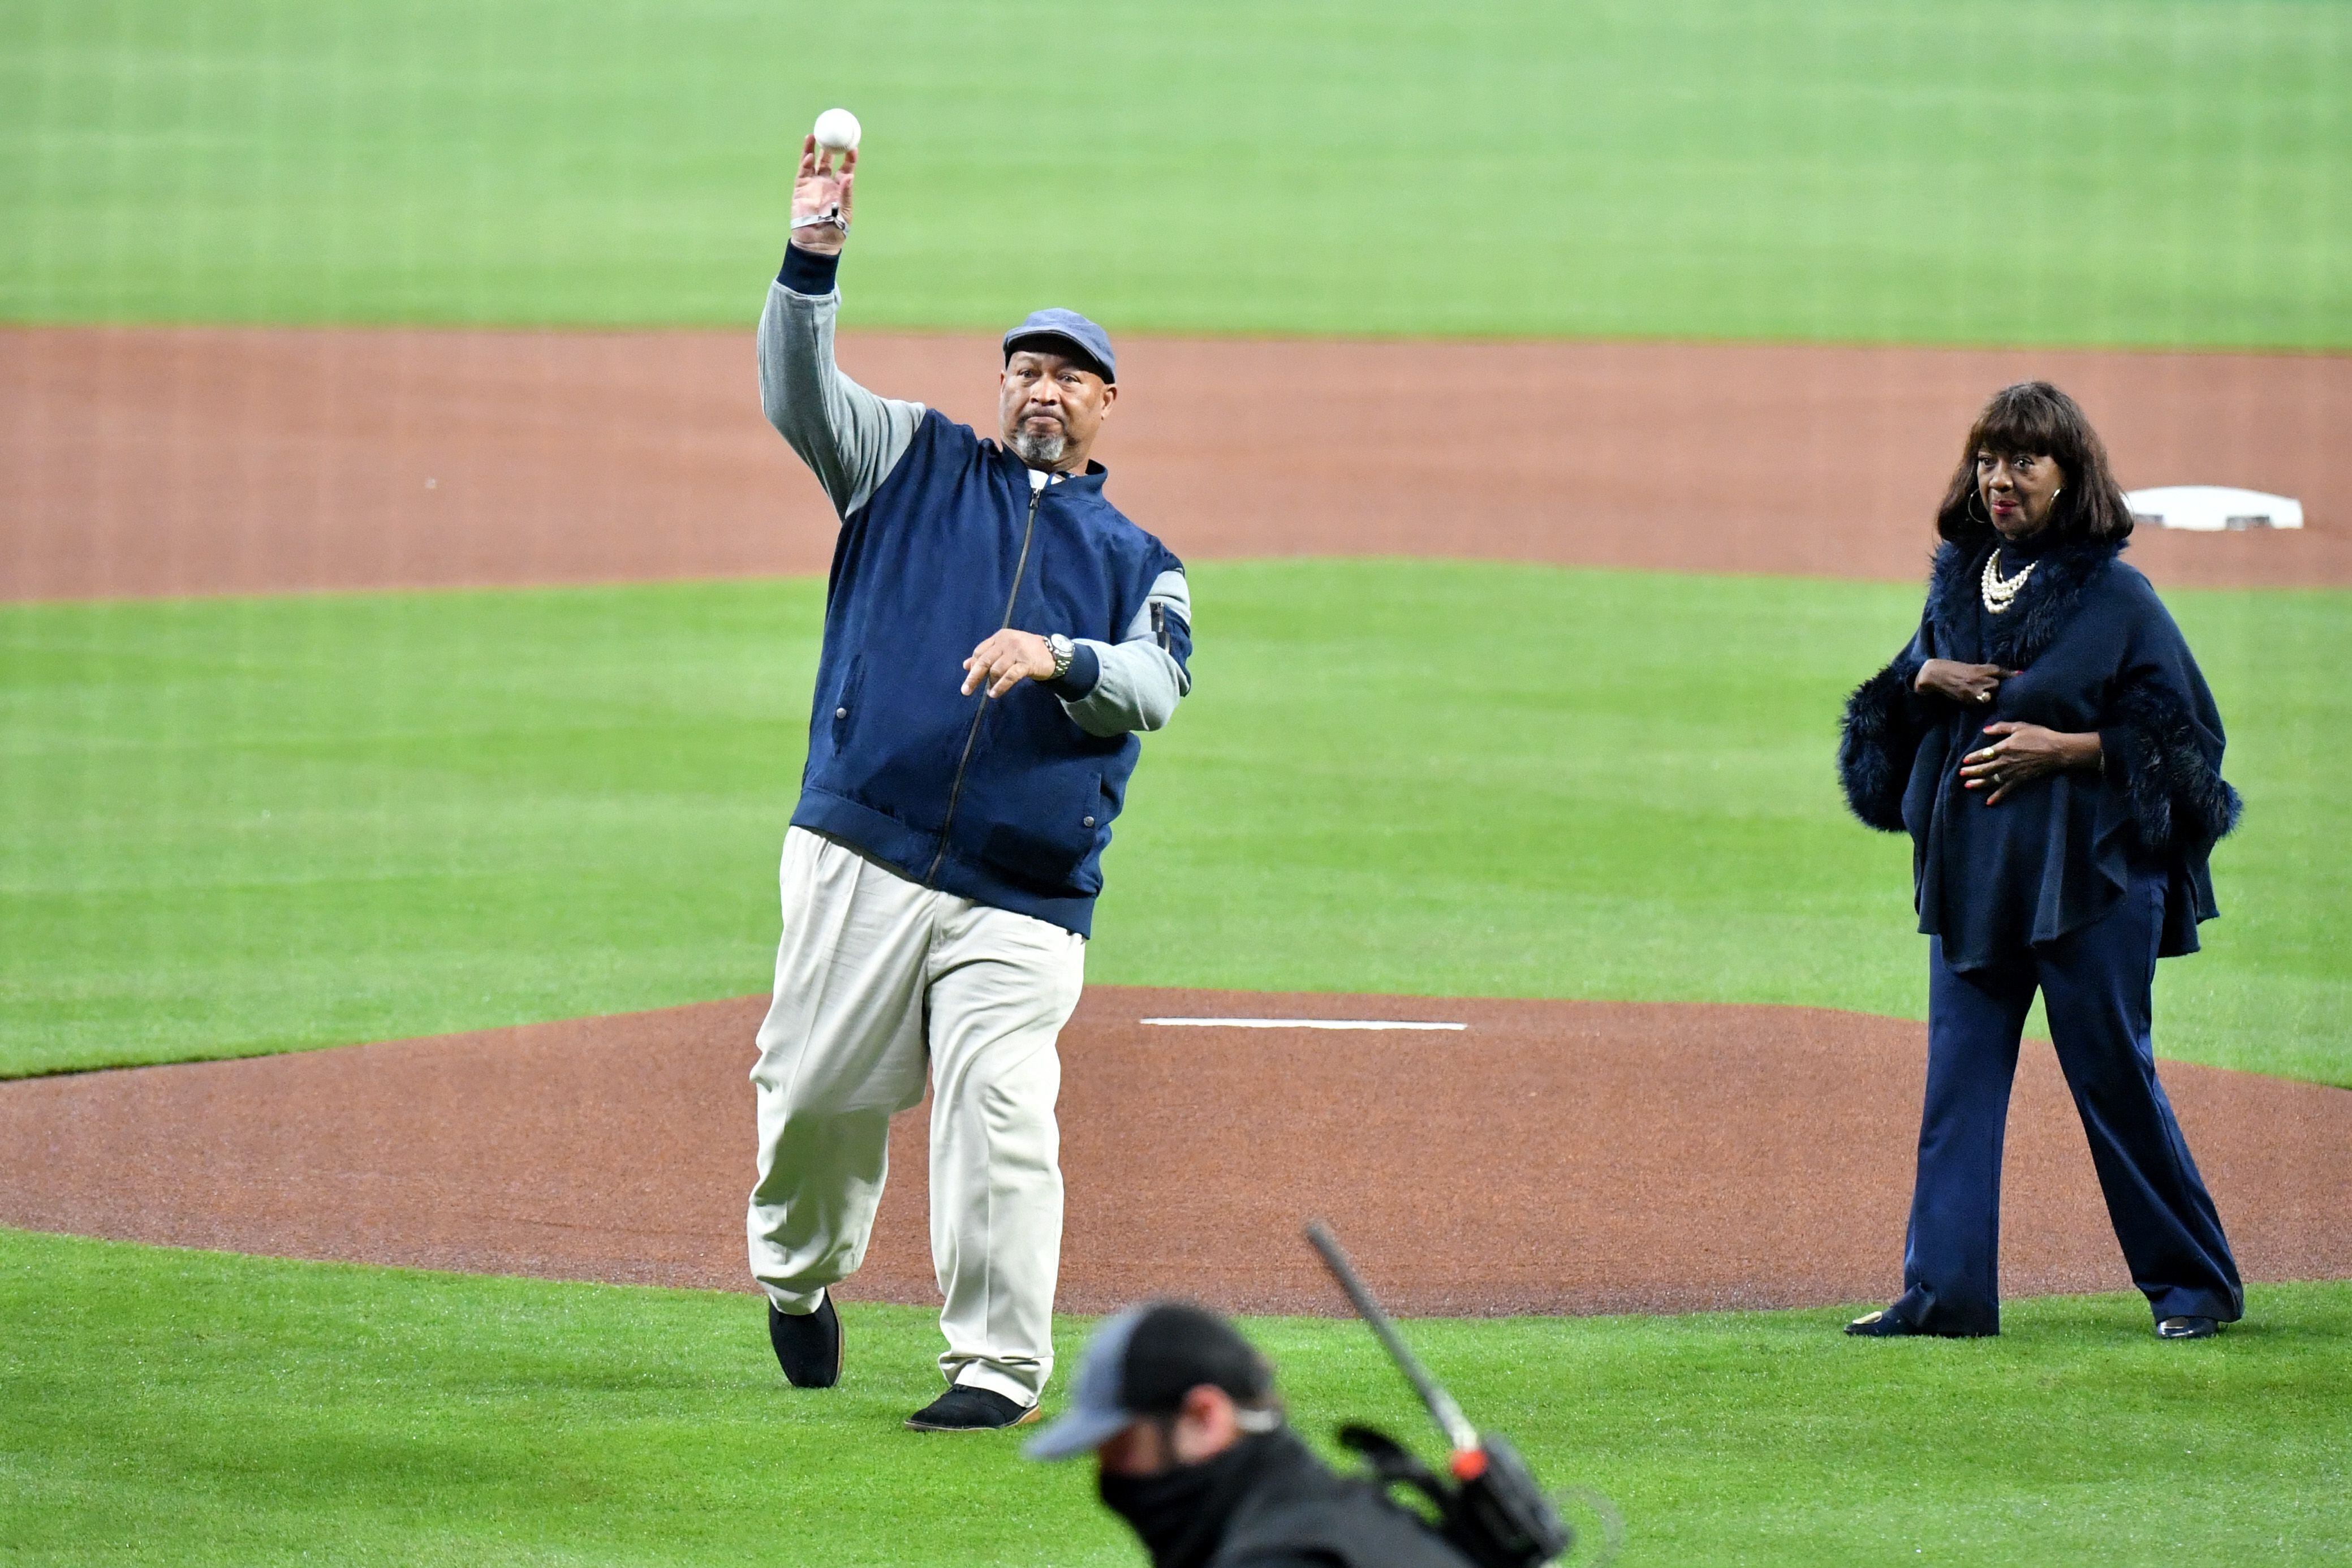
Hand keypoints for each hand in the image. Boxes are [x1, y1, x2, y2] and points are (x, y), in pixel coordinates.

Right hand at [789, 134, 854, 256]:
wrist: (816, 241)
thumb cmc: (835, 230)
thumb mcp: (845, 212)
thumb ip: (846, 193)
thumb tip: (849, 176)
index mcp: (841, 187)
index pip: (846, 167)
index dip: (849, 156)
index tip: (852, 146)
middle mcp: (827, 183)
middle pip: (828, 160)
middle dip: (830, 146)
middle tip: (832, 133)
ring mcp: (813, 184)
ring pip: (813, 162)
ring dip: (813, 149)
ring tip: (814, 135)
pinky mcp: (801, 188)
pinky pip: (803, 172)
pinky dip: (805, 162)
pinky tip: (809, 154)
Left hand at [962, 630, 1054, 697]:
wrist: (1054, 654)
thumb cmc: (1027, 652)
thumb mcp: (1006, 650)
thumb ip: (987, 655)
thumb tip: (966, 665)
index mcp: (1000, 637)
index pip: (980, 651)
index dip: (973, 665)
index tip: (968, 677)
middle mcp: (1007, 641)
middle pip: (984, 660)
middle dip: (974, 677)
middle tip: (965, 691)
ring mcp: (1017, 651)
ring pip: (996, 669)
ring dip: (990, 683)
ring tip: (989, 693)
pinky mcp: (1026, 663)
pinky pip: (1009, 676)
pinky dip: (1000, 686)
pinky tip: (995, 694)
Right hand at [1916, 658, 2013, 706]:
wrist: (1936, 674)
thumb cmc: (1954, 669)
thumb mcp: (1971, 667)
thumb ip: (1986, 672)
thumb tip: (2001, 677)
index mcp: (1982, 668)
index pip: (2001, 672)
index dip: (2012, 675)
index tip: (2021, 675)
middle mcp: (1981, 679)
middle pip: (1998, 685)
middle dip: (1997, 687)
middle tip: (1994, 688)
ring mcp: (1975, 689)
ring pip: (1990, 695)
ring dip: (1989, 695)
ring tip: (1983, 693)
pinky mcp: (1968, 698)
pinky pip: (1980, 702)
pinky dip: (1980, 700)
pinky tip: (1975, 698)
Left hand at [1960, 723, 2101, 804]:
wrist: (2057, 750)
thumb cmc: (2039, 736)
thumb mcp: (2019, 726)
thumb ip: (2000, 728)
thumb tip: (1984, 730)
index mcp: (2003, 747)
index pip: (1983, 754)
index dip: (1973, 758)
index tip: (1964, 761)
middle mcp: (2005, 761)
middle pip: (1984, 768)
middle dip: (1971, 771)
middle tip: (1961, 774)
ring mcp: (2012, 772)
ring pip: (1991, 780)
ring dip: (1978, 783)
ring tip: (1968, 785)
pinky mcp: (2020, 780)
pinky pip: (2006, 790)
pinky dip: (1997, 796)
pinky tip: (1989, 802)